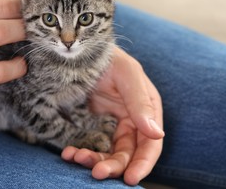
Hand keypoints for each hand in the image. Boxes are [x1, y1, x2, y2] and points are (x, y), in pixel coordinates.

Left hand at [61, 47, 163, 184]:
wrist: (82, 50)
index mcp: (145, 111)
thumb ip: (140, 102)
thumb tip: (157, 134)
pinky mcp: (91, 125)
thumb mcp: (128, 74)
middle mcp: (129, 121)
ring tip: (76, 157)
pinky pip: (88, 144)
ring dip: (93, 159)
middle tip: (96, 172)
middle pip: (126, 154)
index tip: (130, 179)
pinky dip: (79, 150)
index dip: (143, 164)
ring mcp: (109, 124)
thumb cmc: (111, 58)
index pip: (149, 144)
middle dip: (113, 165)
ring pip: (106, 152)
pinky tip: (68, 152)